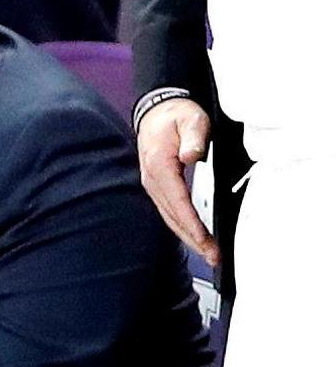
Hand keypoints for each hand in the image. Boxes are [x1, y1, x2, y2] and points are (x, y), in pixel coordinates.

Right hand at [137, 98, 219, 266]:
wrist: (156, 109)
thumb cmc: (176, 115)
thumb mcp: (191, 119)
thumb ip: (194, 137)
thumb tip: (191, 156)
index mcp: (160, 165)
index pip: (178, 202)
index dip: (192, 224)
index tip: (206, 241)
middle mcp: (152, 179)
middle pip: (172, 216)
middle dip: (192, 239)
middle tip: (214, 257)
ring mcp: (152, 183)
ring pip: (169, 217)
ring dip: (187, 236)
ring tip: (207, 252)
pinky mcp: (156, 185)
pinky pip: (168, 211)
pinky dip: (180, 226)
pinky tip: (192, 236)